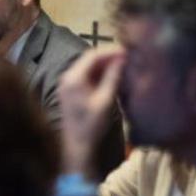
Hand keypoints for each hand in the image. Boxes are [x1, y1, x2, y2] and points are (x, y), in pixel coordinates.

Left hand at [58, 47, 125, 177]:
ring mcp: (68, 83)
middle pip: (90, 59)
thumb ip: (113, 77)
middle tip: (128, 57)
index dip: (111, 51)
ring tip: (124, 65)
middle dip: (109, 57)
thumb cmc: (92, 124)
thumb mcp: (105, 100)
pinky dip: (99, 73)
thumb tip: (122, 58)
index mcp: (73, 78)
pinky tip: (113, 76)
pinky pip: (86, 75)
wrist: (77, 144)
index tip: (127, 51)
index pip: (93, 56)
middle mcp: (67, 77)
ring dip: (105, 65)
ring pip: (89, 67)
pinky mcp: (71, 90)